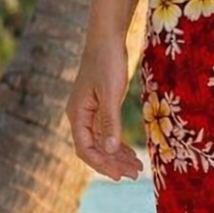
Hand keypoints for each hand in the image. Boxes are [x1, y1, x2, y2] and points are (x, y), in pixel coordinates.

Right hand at [67, 37, 143, 180]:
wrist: (106, 37)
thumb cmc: (108, 62)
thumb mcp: (111, 93)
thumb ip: (110, 122)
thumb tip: (111, 149)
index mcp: (77, 114)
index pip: (86, 149)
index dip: (102, 164)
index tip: (121, 175)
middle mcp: (79, 115)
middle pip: (93, 149)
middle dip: (112, 163)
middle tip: (134, 174)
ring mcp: (88, 111)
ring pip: (100, 142)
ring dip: (117, 156)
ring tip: (136, 167)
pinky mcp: (98, 106)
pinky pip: (105, 131)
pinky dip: (117, 143)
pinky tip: (130, 152)